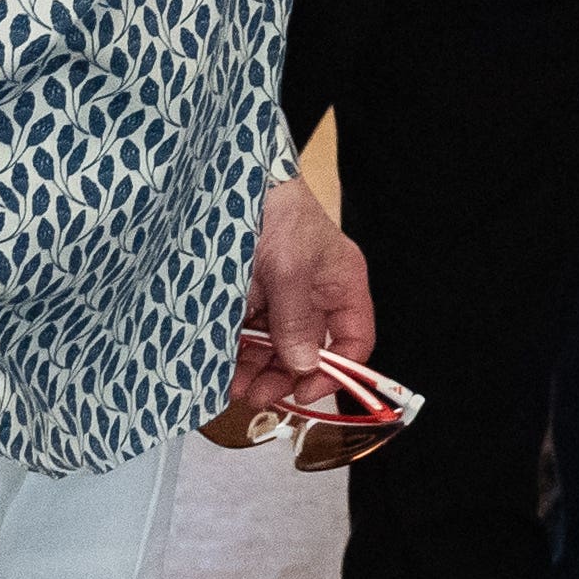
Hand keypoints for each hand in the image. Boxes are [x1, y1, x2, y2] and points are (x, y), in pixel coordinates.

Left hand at [234, 176, 373, 413]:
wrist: (228, 183)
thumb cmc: (276, 210)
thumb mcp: (290, 267)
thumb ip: (296, 319)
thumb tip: (304, 365)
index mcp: (340, 285)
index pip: (353, 340)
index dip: (336, 371)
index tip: (305, 391)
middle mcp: (313, 296)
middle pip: (310, 352)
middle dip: (286, 377)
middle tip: (260, 396)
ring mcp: (280, 298)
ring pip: (275, 350)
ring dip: (258, 372)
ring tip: (237, 386)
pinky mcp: (249, 298)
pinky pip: (248, 337)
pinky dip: (238, 356)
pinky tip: (225, 368)